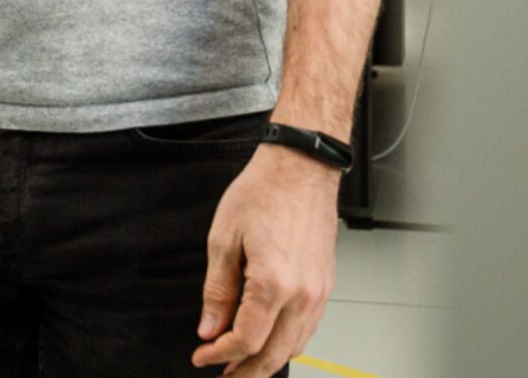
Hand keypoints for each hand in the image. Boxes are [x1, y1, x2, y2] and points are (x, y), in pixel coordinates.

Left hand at [192, 145, 339, 375]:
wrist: (301, 170)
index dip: (220, 355)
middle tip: (222, 377)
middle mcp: (303, 295)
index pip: (246, 340)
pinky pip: (307, 330)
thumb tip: (209, 329)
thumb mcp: (223, 239)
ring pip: (294, 347)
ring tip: (241, 366)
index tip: (201, 357)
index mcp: (273, 284)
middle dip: (245, 373)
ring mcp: (319, 294)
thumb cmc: (262, 194)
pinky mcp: (326, 287)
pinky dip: (286, 344)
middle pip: (274, 354)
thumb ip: (217, 290)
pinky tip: (268, 342)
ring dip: (267, 363)